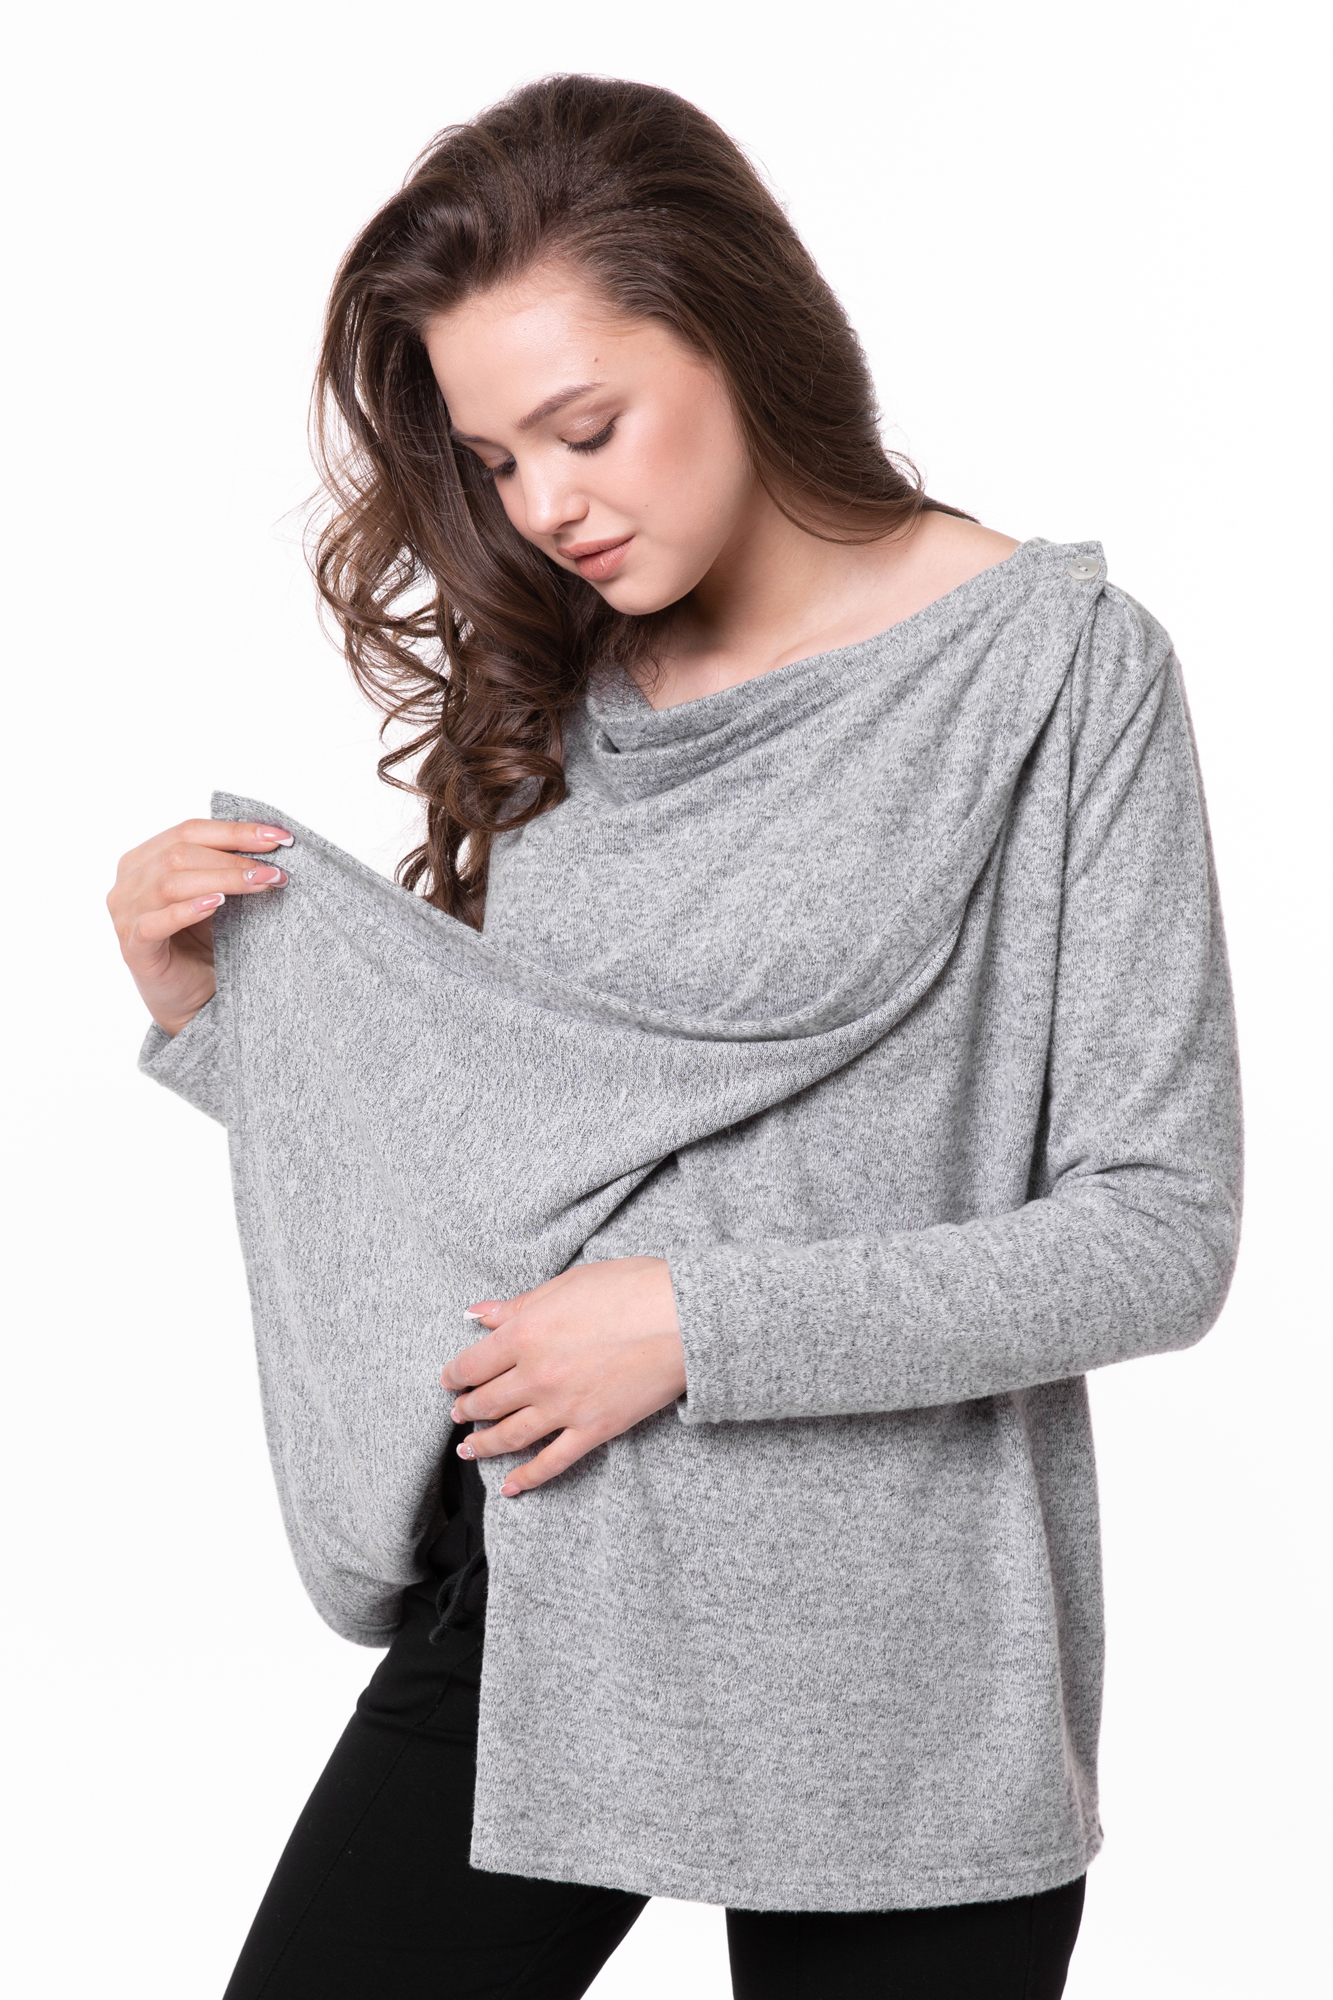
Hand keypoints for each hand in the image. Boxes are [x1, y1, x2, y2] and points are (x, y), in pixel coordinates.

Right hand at [107, 818, 293, 1035]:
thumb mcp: (217, 896)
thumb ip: (226, 868)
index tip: (279, 836)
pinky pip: (155, 924)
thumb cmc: (203, 942)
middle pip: (179, 853)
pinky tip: (217, 904)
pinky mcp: (133, 948)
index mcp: (143, 860)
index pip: (189, 831)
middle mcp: (127, 883)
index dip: (234, 830)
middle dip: (233, 858)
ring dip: (222, 880)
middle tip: (275, 869)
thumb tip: (272, 841)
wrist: (191, 997)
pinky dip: (187, 910)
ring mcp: (125, 915)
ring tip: (260, 883)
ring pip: (169, 884)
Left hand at [441, 1257, 686, 1495]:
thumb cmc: (631, 1288)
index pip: (471, 1364)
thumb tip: (479, 1313)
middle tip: (459, 1414)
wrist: (684, 1317)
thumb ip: (519, 1305)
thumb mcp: (567, 1284)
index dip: (454, 1376)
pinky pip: (551, 1462)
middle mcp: (535, 1375)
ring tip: (470, 1450)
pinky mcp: (593, 1430)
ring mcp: (563, 1408)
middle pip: (486, 1403)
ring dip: (483, 1446)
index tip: (450, 1380)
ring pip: (509, 1436)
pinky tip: (510, 1486)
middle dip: (466, 1410)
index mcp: (525, 1334)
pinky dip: (527, 1478)